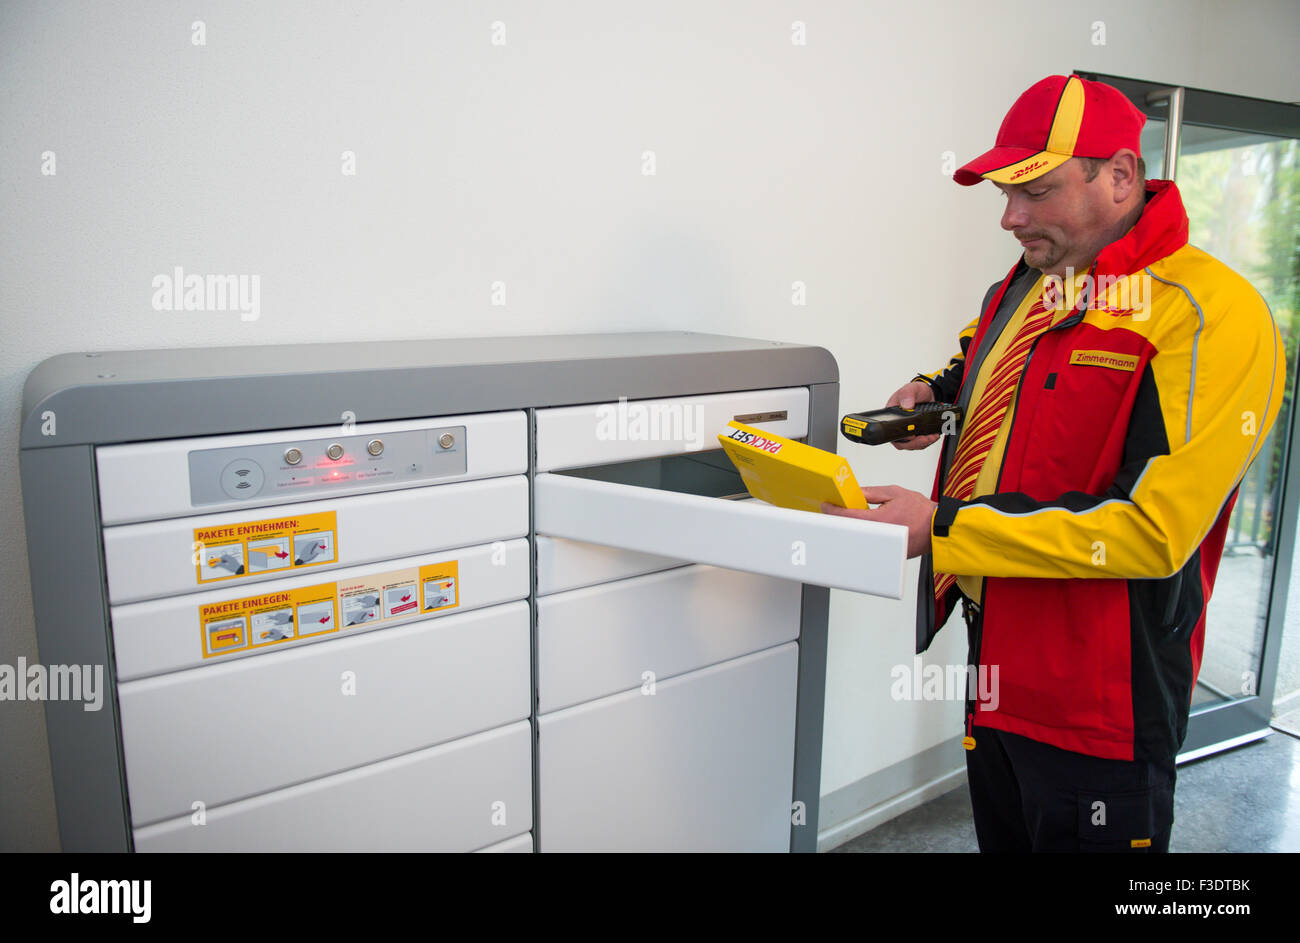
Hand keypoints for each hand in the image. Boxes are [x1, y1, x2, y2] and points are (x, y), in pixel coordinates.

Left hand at [821, 485, 936, 557]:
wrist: (937, 528)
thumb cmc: (922, 512)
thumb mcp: (894, 493)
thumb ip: (872, 493)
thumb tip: (856, 492)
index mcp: (880, 520)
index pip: (849, 516)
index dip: (834, 511)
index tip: (827, 505)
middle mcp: (879, 535)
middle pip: (850, 529)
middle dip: (840, 520)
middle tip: (835, 512)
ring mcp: (882, 546)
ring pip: (859, 538)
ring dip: (852, 529)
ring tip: (851, 519)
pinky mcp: (886, 552)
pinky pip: (869, 544)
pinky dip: (863, 536)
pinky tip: (864, 528)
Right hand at [886, 381, 940, 450]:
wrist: (928, 394)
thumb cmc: (916, 391)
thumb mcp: (911, 388)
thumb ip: (907, 394)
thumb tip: (906, 405)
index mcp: (892, 416)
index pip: (891, 432)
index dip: (901, 437)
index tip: (912, 436)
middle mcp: (898, 425)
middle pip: (902, 442)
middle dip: (914, 443)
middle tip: (924, 439)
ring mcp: (908, 430)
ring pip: (911, 444)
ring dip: (922, 443)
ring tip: (932, 437)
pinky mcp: (917, 432)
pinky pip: (920, 442)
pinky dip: (928, 441)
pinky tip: (933, 436)